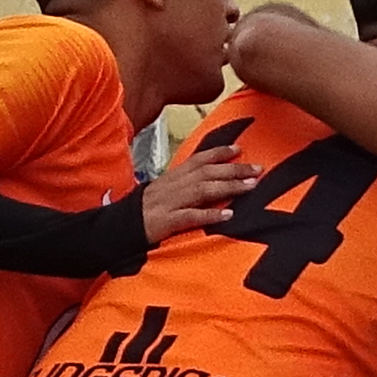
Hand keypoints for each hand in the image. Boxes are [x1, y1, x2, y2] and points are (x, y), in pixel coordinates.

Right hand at [139, 139, 253, 242]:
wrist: (119, 227)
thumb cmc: (145, 210)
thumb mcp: (164, 191)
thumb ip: (184, 184)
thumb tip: (209, 180)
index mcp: (172, 177)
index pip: (198, 159)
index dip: (219, 152)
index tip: (240, 149)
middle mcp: (173, 186)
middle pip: (206, 172)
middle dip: (233, 169)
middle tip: (257, 169)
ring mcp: (169, 203)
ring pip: (202, 190)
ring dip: (228, 187)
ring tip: (250, 187)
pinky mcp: (166, 222)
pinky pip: (190, 216)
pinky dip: (210, 215)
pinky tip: (228, 215)